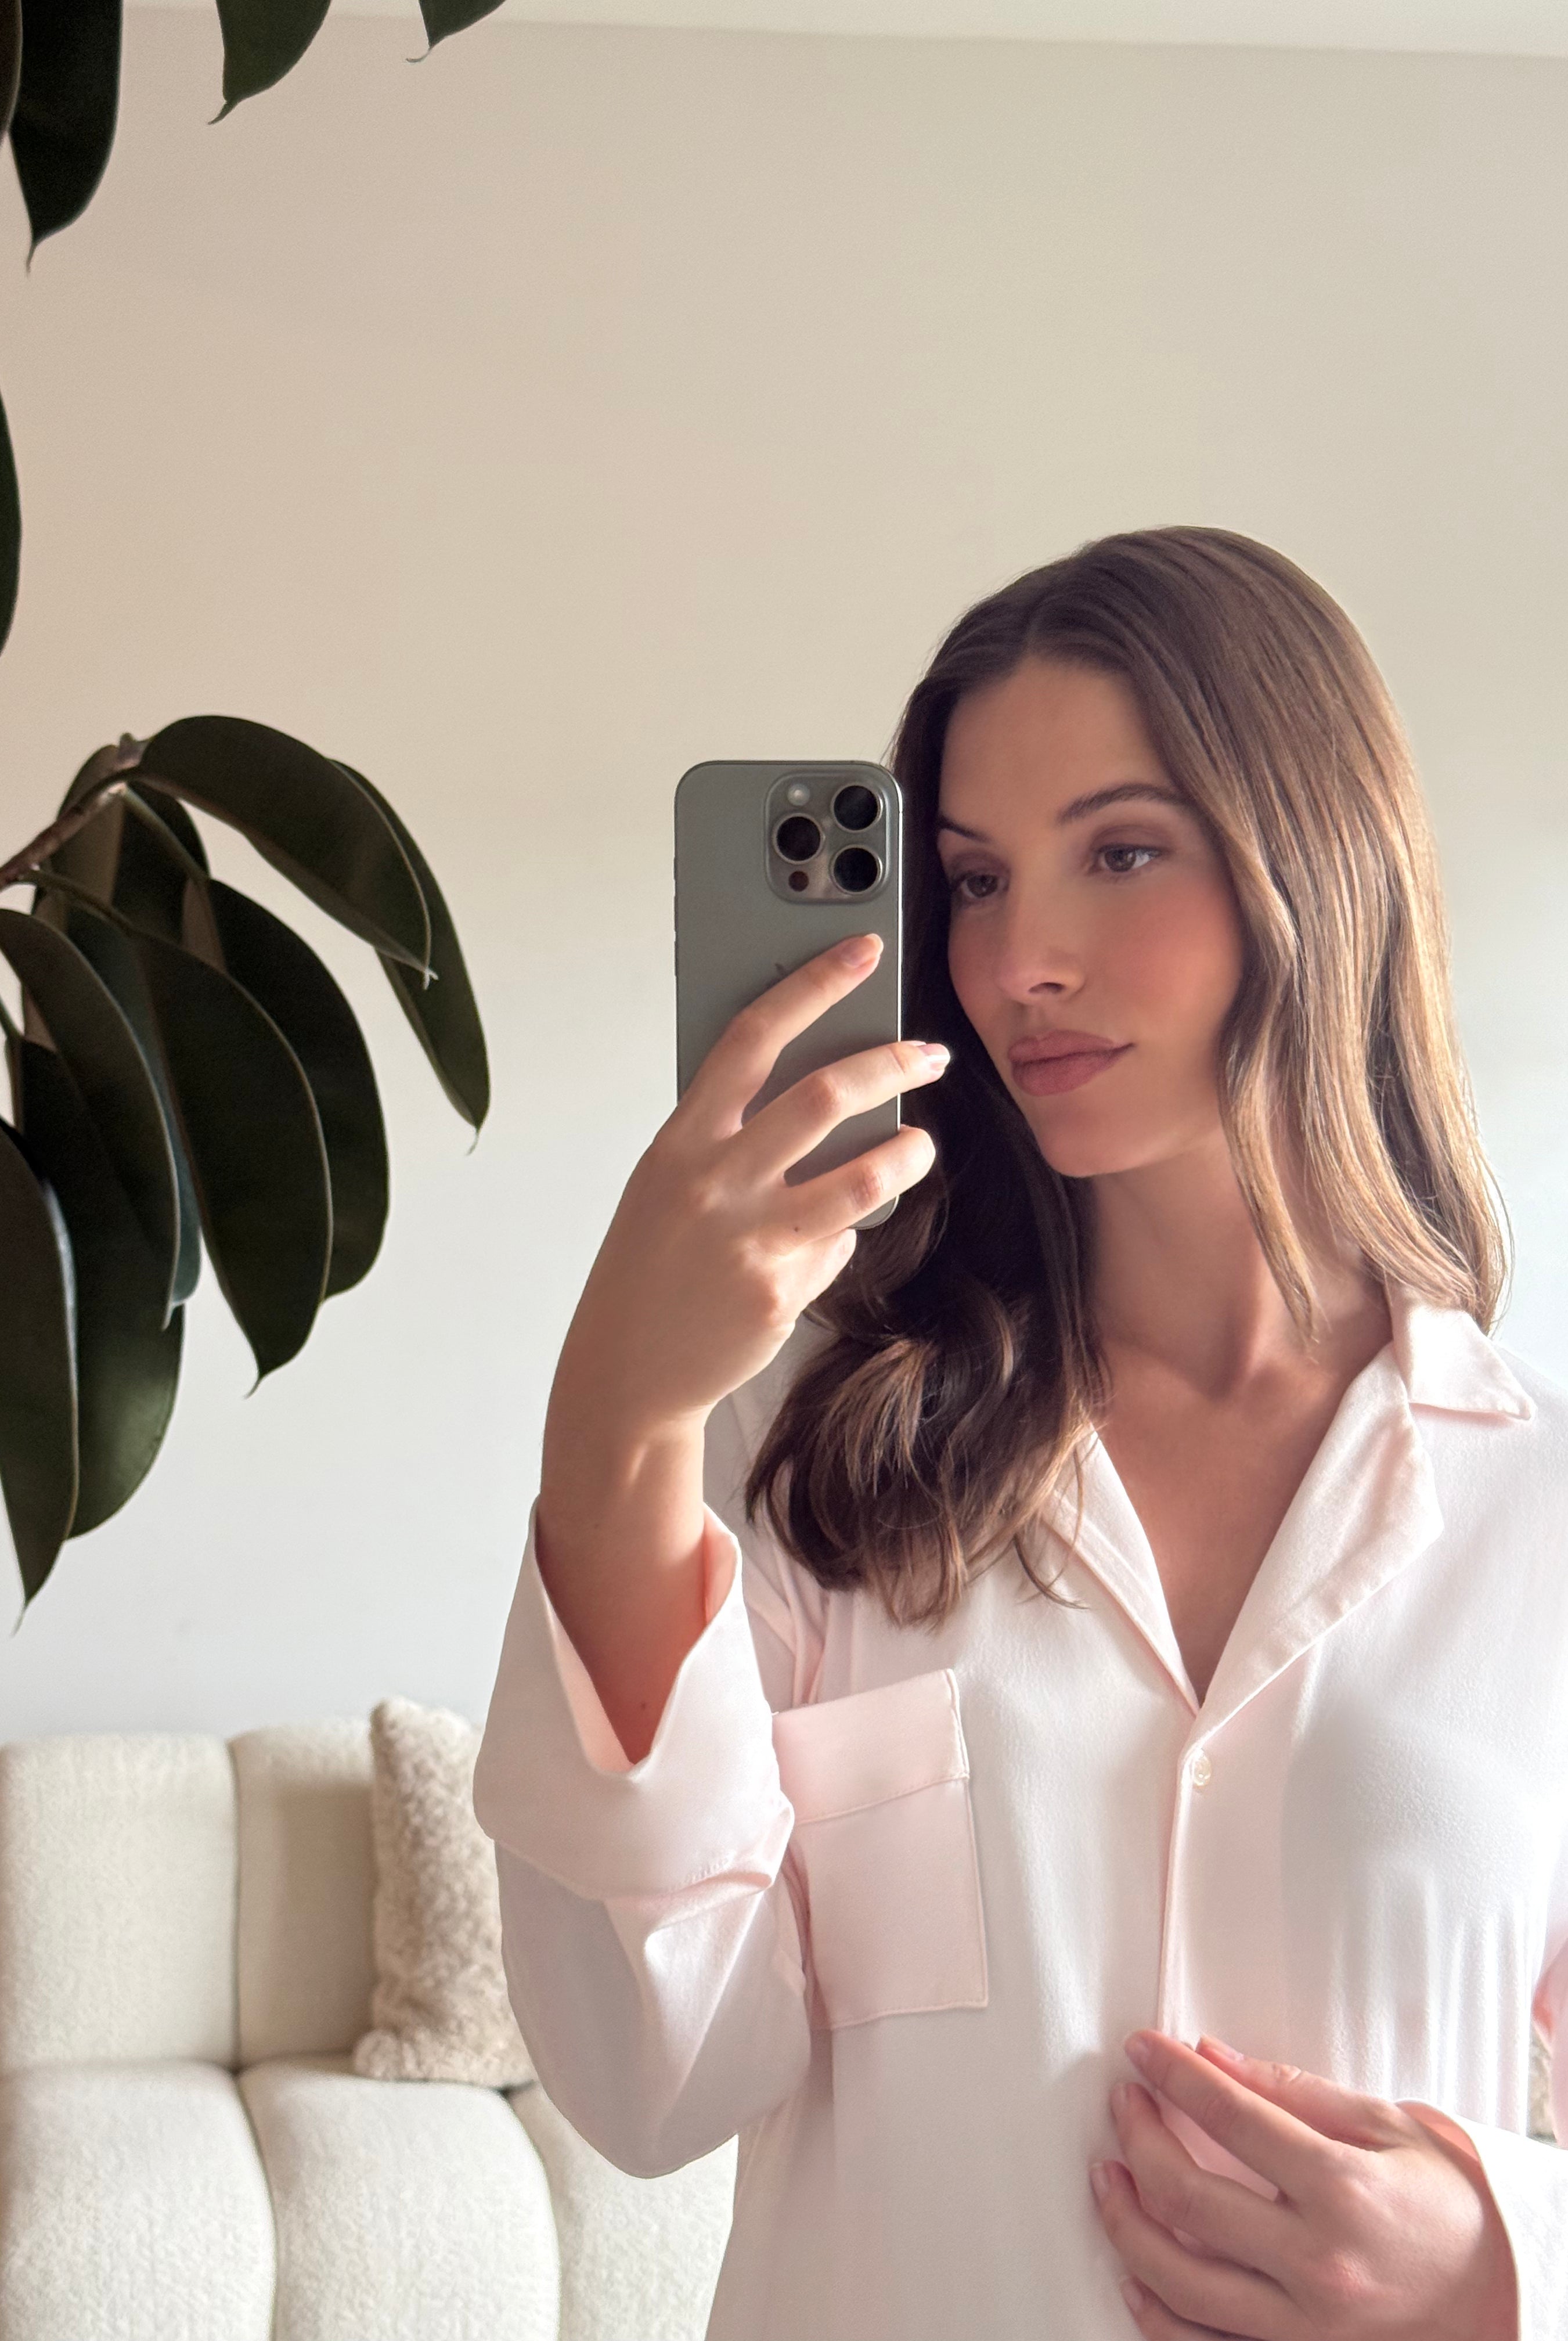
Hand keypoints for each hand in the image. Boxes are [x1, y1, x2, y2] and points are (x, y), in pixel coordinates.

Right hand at [533, 932, 945, 1757]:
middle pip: (826, 1096)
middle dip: (893, 1061)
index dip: (813, 985)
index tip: (863, 949)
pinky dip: (840, 1243)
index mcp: (680, 1138)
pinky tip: (816, 1255)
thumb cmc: (651, 1264)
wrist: (625, 1370)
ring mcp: (749, 1237)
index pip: (753, 1036)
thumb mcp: (670, 1184)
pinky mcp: (778, 1290)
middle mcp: (713, 1179)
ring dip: (906, 1155)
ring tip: (921, 1146)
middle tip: (931, 1052)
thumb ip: (729, 1139)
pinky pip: (839, 1249)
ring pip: (861, 1178)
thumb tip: (821, 1101)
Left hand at [1090, 2029, 1517, 2338]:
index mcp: (1343, 2191)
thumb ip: (1293, 2091)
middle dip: (1138, 2138)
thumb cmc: (1448, 2209)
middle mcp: (1318, 2264)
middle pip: (1188, 2198)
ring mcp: (1304, 2327)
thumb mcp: (1386, 2127)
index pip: (1230, 2117)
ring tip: (1108, 2176)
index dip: (1173, 2075)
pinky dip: (1154, 2312)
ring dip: (1126, 2222)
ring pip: (1179, 2281)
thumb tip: (1212, 2057)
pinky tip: (1135, 2270)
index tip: (1143, 2050)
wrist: (1502, 2300)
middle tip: (1125, 2103)